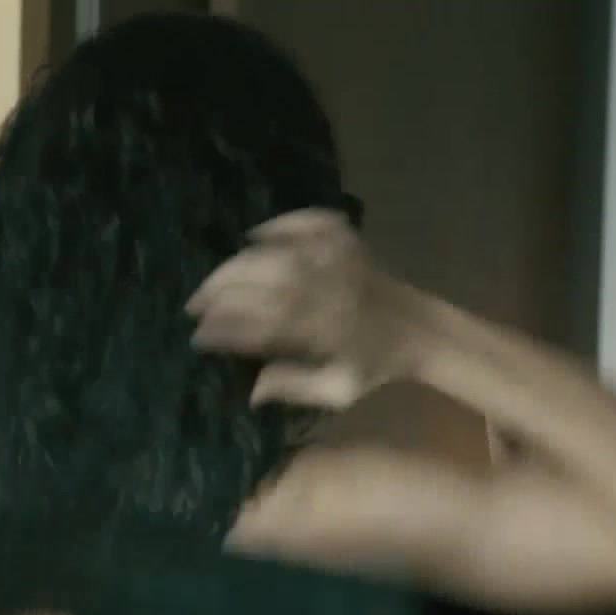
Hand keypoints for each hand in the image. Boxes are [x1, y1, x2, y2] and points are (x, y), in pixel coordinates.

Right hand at [186, 208, 410, 410]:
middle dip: (221, 292)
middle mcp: (328, 288)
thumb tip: (250, 391)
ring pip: (277, 253)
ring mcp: (338, 258)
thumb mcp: (339, 391)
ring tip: (212, 281)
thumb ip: (295, 388)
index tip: (199, 336)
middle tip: (194, 306)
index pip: (263, 324)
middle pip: (262, 282)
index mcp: (326, 329)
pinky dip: (281, 224)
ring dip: (238, 264)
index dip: (226, 328)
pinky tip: (256, 235)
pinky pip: (309, 221)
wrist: (421, 330)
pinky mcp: (346, 239)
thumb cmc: (376, 367)